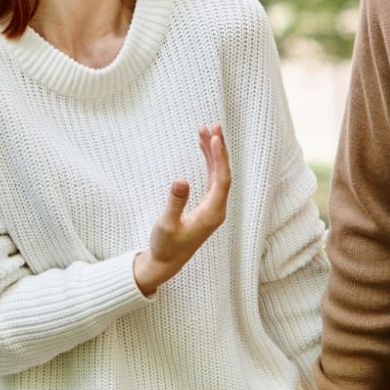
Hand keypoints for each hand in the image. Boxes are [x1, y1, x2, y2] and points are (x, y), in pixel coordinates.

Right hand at [132, 124, 230, 295]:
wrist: (166, 263)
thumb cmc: (165, 246)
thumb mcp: (166, 224)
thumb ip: (175, 202)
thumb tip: (180, 181)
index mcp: (212, 214)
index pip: (222, 180)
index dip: (220, 157)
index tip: (214, 137)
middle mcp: (216, 210)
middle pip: (223, 173)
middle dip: (219, 149)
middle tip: (213, 125)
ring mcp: (213, 208)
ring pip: (218, 175)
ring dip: (213, 153)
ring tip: (205, 131)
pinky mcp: (206, 207)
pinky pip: (212, 180)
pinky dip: (208, 163)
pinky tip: (203, 149)